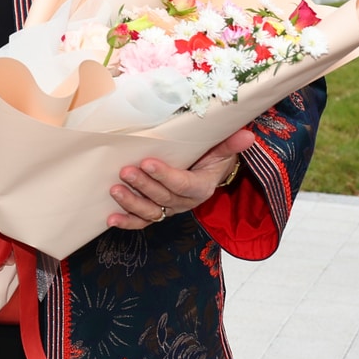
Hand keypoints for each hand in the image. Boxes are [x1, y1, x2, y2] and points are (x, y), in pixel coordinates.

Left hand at [106, 128, 255, 230]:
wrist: (205, 173)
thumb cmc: (210, 158)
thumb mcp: (222, 151)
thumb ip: (231, 145)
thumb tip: (248, 135)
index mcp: (201, 187)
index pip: (183, 184)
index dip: (165, 175)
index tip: (147, 162)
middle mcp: (184, 202)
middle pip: (163, 197)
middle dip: (143, 185)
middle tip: (126, 171)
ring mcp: (169, 209)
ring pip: (150, 211)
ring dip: (131, 203)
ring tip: (114, 190)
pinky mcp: (156, 212)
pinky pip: (141, 222)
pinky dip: (126, 222)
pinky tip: (110, 219)